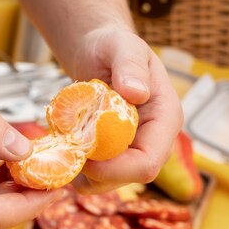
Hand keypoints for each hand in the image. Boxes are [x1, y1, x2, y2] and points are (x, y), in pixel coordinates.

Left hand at [71, 27, 182, 191]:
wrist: (100, 53)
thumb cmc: (113, 46)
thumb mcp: (122, 46)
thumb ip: (130, 65)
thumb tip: (136, 92)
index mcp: (165, 119)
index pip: (149, 162)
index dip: (116, 168)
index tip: (84, 154)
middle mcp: (154, 141)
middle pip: (129, 177)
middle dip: (95, 172)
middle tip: (65, 148)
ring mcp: (134, 150)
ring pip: (109, 182)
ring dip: (82, 172)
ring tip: (63, 142)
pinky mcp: (115, 155)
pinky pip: (95, 176)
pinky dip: (76, 167)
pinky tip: (64, 144)